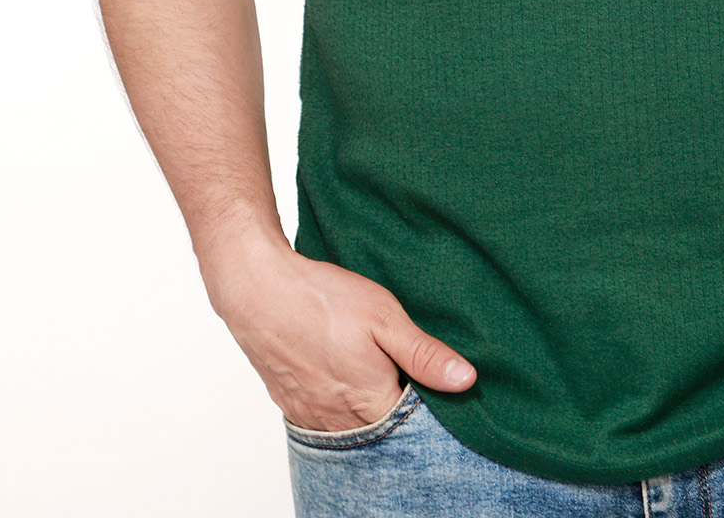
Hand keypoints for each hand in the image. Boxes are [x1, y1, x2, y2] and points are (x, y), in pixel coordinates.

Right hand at [206, 234, 476, 431]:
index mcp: (369, 403)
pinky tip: (342, 380)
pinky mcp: (291, 406)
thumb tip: (465, 381)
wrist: (259, 290)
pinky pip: (323, 421)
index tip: (432, 384)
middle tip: (402, 375)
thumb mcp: (384, 317)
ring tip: (373, 376)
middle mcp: (339, 422)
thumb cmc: (322, 300)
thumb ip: (423, 354)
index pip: (411, 425)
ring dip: (366, 411)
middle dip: (396, 412)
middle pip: (380, 432)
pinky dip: (339, 408)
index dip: (426, 406)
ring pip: (351, 430)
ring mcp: (311, 417)